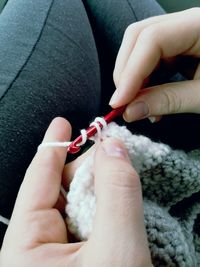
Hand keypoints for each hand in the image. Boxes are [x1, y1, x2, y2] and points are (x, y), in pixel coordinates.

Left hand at [0, 117, 151, 266]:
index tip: (62, 123)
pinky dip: (103, 207)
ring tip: (119, 180)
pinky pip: (86, 221)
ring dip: (98, 190)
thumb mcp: (118, 251)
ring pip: (75, 205)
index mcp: (27, 248)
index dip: (52, 147)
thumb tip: (113, 149)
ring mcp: (55, 255)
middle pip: (58, 190)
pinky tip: (116, 205)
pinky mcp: (75, 259)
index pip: (38, 181)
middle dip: (86, 169)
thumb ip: (117, 194)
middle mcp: (35, 250)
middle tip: (112, 154)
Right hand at [110, 8, 199, 121]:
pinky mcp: (180, 47)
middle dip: (126, 73)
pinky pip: (152, 59)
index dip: (130, 72)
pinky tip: (149, 100)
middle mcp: (188, 22)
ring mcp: (182, 33)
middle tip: (124, 103)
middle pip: (140, 37)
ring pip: (141, 48)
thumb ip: (168, 101)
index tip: (119, 102)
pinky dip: (145, 81)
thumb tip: (131, 111)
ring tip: (139, 106)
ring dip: (134, 79)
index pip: (151, 39)